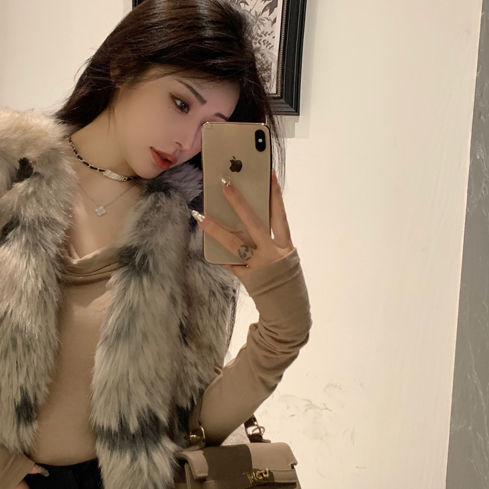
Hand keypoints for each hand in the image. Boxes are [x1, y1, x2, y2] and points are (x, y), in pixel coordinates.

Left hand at [191, 170, 294, 287]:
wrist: (289, 314)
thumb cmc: (287, 283)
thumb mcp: (286, 259)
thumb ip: (271, 242)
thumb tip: (248, 223)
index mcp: (285, 246)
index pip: (280, 214)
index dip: (275, 194)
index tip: (269, 174)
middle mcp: (272, 253)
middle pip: (253, 222)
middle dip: (238, 202)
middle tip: (224, 184)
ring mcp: (258, 266)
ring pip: (234, 242)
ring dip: (215, 228)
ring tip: (200, 215)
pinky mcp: (246, 278)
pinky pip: (229, 263)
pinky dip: (218, 254)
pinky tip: (205, 243)